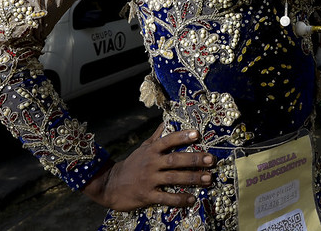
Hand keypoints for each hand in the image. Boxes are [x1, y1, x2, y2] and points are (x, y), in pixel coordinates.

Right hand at [82, 124, 215, 210]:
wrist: (110, 185)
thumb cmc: (131, 165)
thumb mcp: (143, 148)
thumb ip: (157, 137)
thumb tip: (167, 122)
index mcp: (151, 150)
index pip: (168, 140)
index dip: (182, 137)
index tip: (196, 134)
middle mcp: (151, 163)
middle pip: (175, 160)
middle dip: (194, 159)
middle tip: (210, 159)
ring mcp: (149, 180)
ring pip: (173, 178)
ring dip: (192, 178)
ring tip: (208, 178)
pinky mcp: (147, 195)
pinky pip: (166, 197)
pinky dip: (179, 199)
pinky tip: (191, 199)